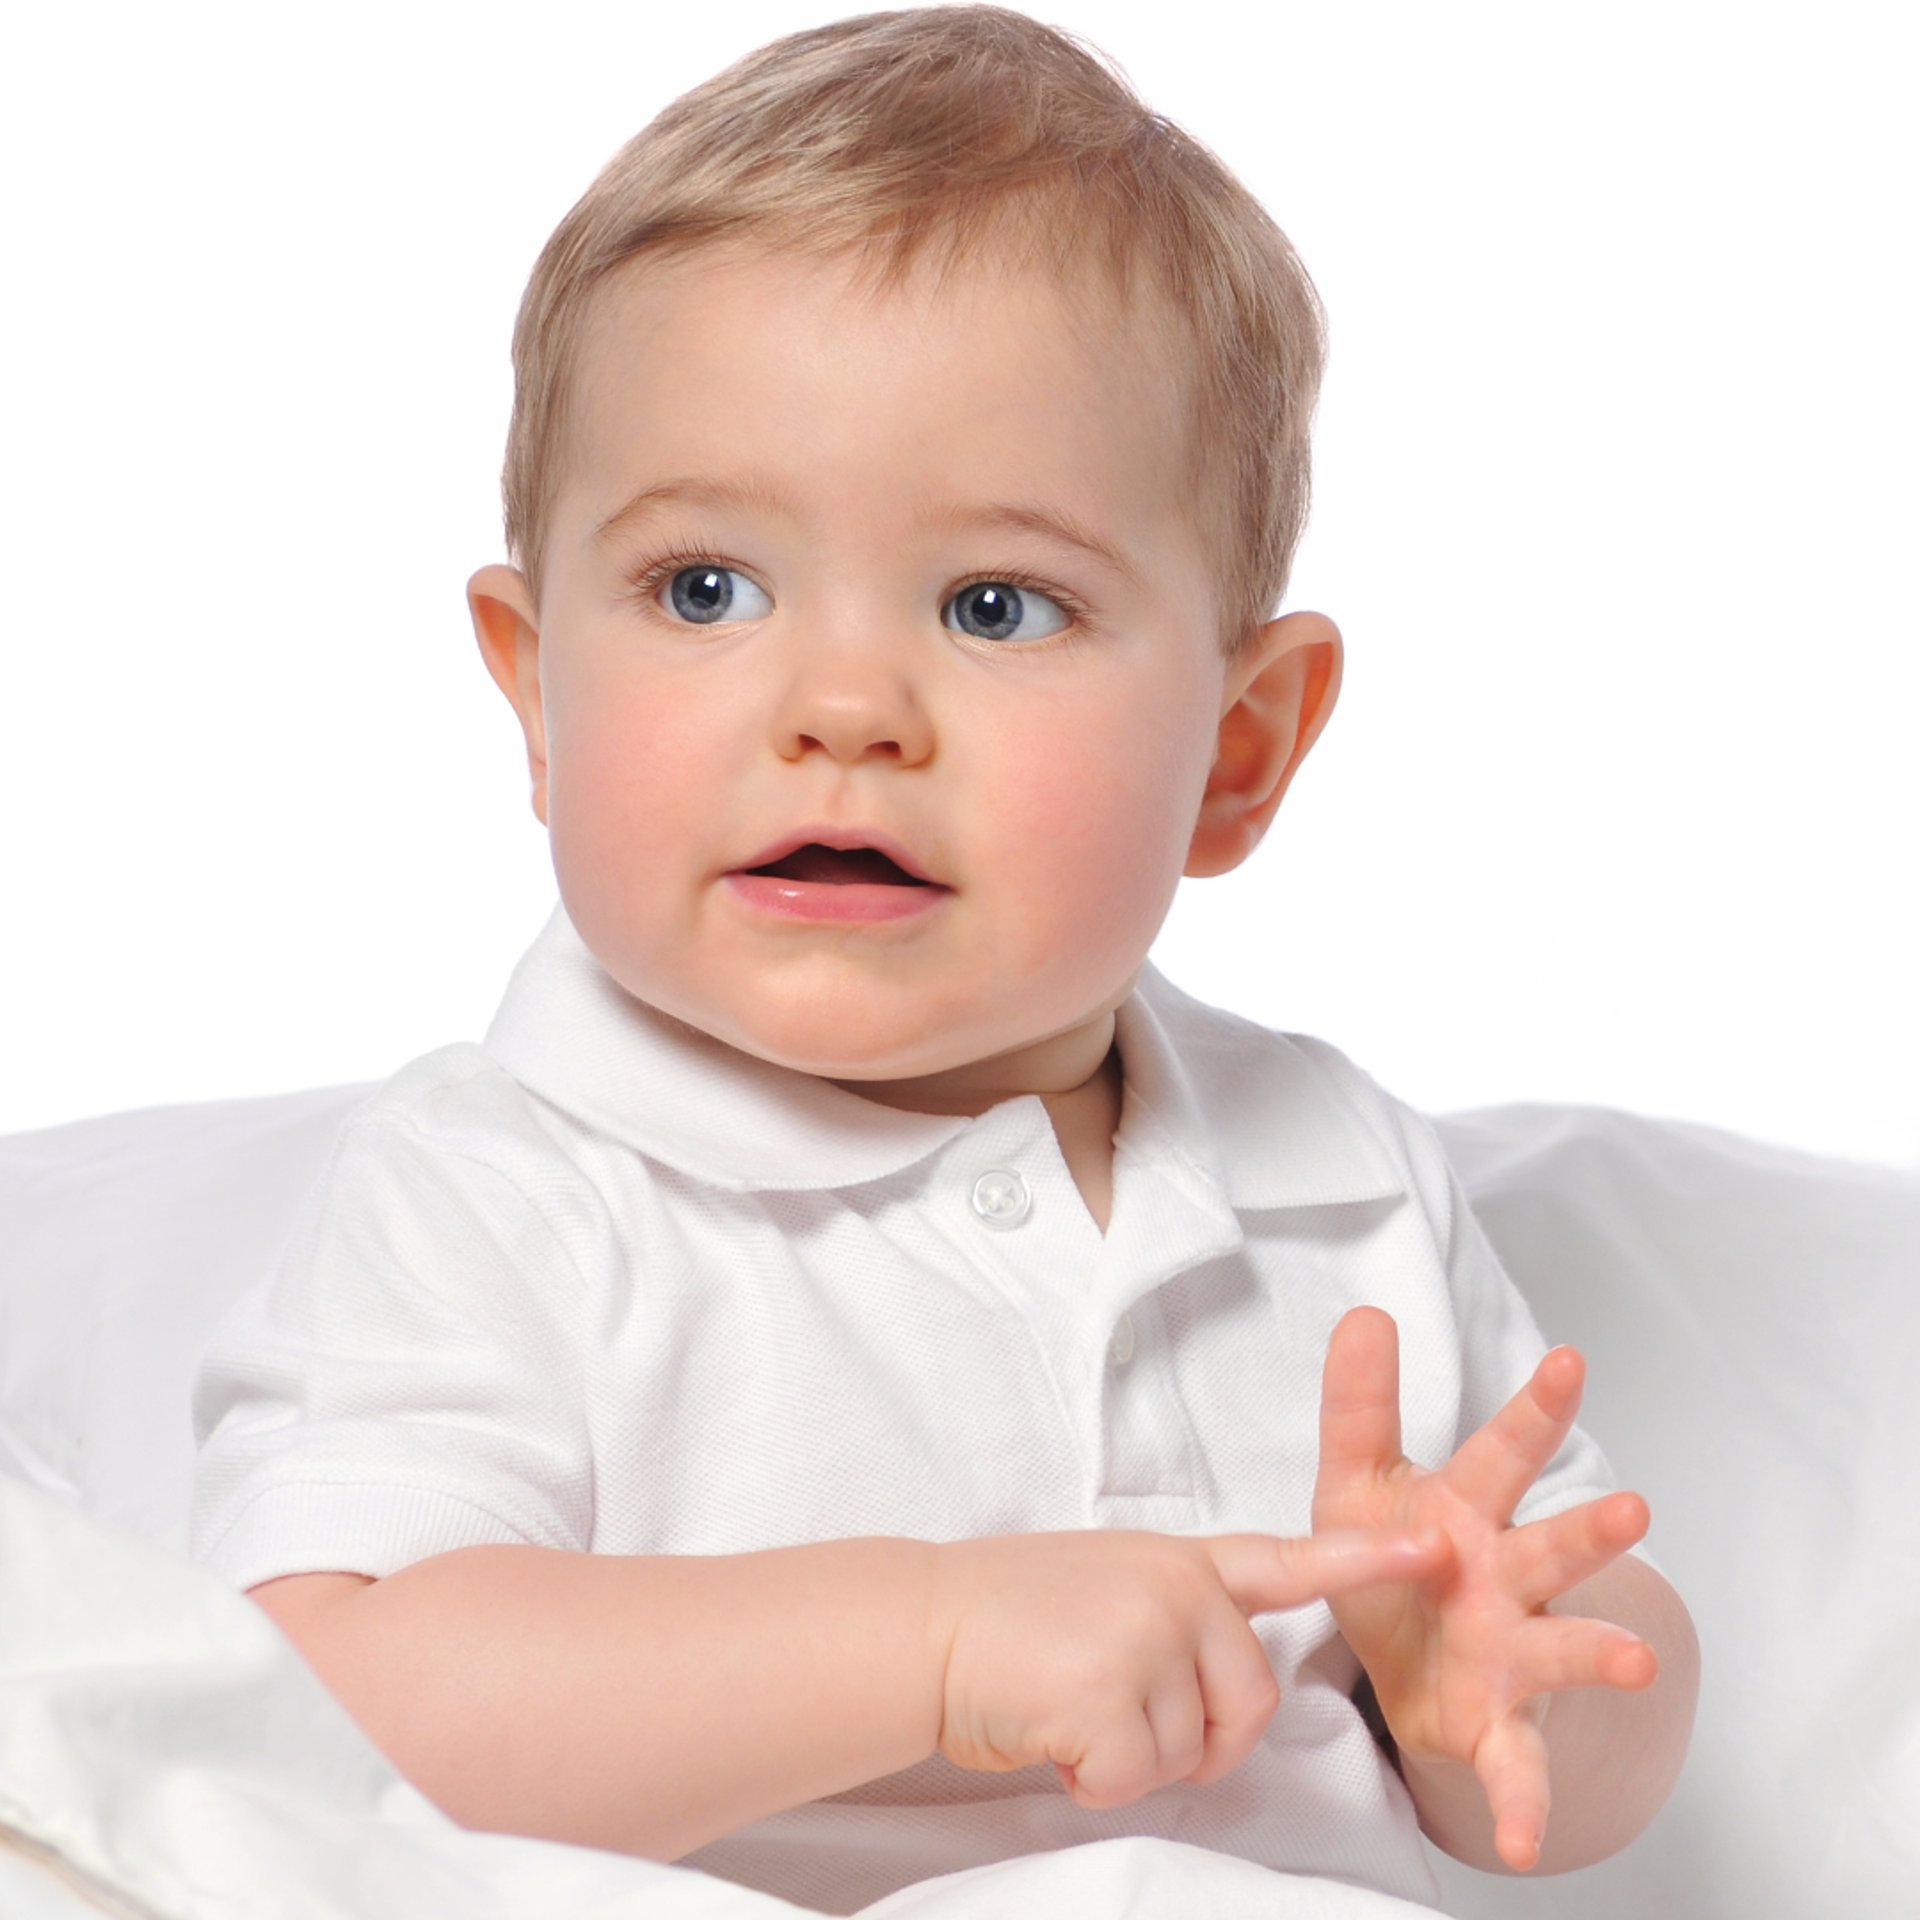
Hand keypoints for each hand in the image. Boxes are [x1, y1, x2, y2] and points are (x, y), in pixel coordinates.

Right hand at [927, 1522, 1447, 1811]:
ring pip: (1186, 1753)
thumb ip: (1173, 1619)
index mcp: (1177, 1561)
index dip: (1363, 1557)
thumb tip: (1210, 1694)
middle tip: (1118, 1716)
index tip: (1433, 1546)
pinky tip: (1048, 1729)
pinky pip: (1134, 1779)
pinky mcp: (1109, 1693)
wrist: (921, 1624)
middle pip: (1250, 1704)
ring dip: (1127, 1757)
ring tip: (1064, 1703)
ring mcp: (1145, 1635)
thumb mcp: (1104, 1585)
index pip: (1284, 1560)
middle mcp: (1175, 1589)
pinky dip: (1090, 1778)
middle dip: (1197, 1741)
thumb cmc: (1003, 1615)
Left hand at [1312, 1307, 1658, 1870]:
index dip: (1534, 1406)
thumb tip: (1365, 1311)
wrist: (1400, 1663)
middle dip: (1589, 1530)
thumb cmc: (1392, 1556)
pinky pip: (1515, 1766)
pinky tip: (1520, 1840)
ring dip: (1597, 1654)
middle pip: (1552, 1546)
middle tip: (1631, 1509)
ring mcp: (1512, 1651)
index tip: (1568, 1357)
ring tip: (1635, 1661)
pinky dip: (1521, 1802)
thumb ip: (1360, 1402)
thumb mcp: (1356, 1479)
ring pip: (1560, 1649)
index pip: (1504, 1450)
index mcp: (1469, 1510)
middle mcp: (1508, 1577)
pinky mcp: (1496, 1722)